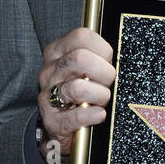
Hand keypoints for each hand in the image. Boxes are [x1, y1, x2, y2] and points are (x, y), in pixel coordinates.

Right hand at [37, 27, 114, 155]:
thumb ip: (95, 55)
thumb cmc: (80, 91)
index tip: (108, 61)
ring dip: (100, 96)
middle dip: (104, 72)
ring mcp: (47, 95)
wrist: (62, 127)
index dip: (103, 49)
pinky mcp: (51, 120)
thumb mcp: (83, 67)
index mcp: (57, 52)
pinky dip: (94, 115)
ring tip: (102, 101)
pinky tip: (98, 114)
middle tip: (108, 82)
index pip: (81, 36)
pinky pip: (78, 116)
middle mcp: (49, 71)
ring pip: (78, 88)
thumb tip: (117, 55)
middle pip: (80, 58)